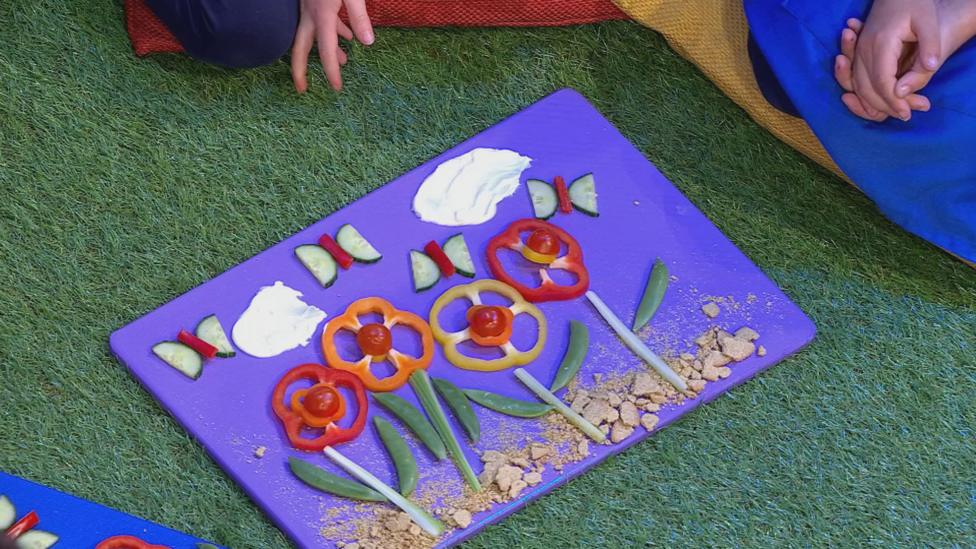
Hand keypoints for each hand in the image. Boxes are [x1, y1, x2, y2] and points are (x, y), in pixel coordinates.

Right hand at [291, 0, 374, 92]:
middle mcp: (310, 15)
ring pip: (312, 36)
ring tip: (344, 61)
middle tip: (302, 89)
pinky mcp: (313, 1)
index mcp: (321, 16)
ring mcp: (309, 8)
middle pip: (301, 48)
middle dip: (300, 70)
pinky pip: (320, 23)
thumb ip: (359, 16)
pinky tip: (347, 35)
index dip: (331, 71)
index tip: (336, 87)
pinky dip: (333, 33)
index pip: (326, 50)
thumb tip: (367, 41)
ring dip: (326, 50)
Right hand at [847, 0, 941, 120]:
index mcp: (881, 43)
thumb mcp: (928, 22)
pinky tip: (876, 101)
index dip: (893, 101)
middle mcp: (864, 49)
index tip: (907, 113)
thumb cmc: (914, 3)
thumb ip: (929, 49)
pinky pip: (854, 78)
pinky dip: (863, 93)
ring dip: (872, 102)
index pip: (882, 81)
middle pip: (866, 87)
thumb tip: (919, 79)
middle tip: (905, 115)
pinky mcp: (858, 51)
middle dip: (884, 106)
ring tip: (893, 110)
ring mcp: (858, 50)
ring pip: (857, 85)